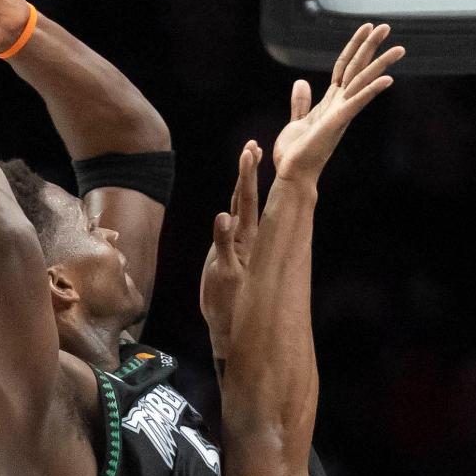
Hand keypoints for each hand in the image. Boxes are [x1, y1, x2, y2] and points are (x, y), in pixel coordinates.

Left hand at [201, 140, 261, 359]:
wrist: (228, 327)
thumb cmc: (227, 296)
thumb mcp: (226, 265)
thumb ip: (227, 241)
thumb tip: (227, 216)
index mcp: (245, 238)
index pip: (247, 200)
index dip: (248, 175)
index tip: (252, 150)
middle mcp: (245, 242)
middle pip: (246, 201)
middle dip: (248, 173)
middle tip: (252, 148)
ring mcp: (238, 255)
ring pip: (242, 216)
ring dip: (244, 188)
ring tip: (247, 161)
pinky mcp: (227, 272)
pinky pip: (225, 250)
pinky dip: (223, 233)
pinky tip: (223, 216)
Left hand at [271, 23, 402, 184]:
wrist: (293, 175)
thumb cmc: (296, 153)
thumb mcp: (297, 121)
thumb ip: (301, 102)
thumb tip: (302, 82)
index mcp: (332, 102)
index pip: (345, 67)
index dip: (354, 46)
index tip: (366, 28)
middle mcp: (341, 104)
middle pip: (358, 68)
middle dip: (371, 46)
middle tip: (387, 26)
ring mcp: (341, 113)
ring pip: (362, 82)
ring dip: (380, 64)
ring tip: (399, 48)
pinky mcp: (337, 122)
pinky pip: (356, 103)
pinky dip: (371, 91)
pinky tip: (388, 80)